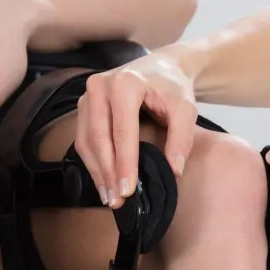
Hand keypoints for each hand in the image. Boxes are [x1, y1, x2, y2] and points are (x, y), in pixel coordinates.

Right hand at [75, 46, 197, 207]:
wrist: (161, 68)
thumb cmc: (172, 88)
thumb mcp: (186, 109)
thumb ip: (182, 139)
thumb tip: (174, 170)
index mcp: (125, 84)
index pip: (122, 132)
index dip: (124, 164)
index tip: (128, 191)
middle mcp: (100, 86)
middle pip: (99, 138)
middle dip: (108, 173)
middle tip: (117, 201)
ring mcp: (87, 95)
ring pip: (86, 141)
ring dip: (97, 172)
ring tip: (110, 197)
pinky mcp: (83, 106)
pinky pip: (83, 139)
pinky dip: (92, 163)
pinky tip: (103, 181)